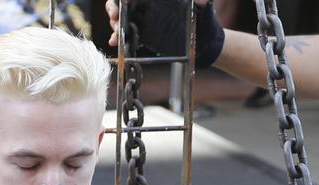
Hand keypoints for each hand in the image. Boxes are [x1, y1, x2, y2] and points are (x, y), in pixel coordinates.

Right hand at [105, 0, 224, 68]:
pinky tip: (115, 42)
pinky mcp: (143, 35)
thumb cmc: (205, 24)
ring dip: (114, 24)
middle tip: (114, 16)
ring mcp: (145, 21)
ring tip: (115, 33)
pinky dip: (118, 38)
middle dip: (113, 7)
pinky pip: (126, 35)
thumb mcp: (205, 12)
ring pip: (121, 18)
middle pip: (123, 2)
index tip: (123, 0)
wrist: (203, 46)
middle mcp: (150, 6)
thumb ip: (203, 3)